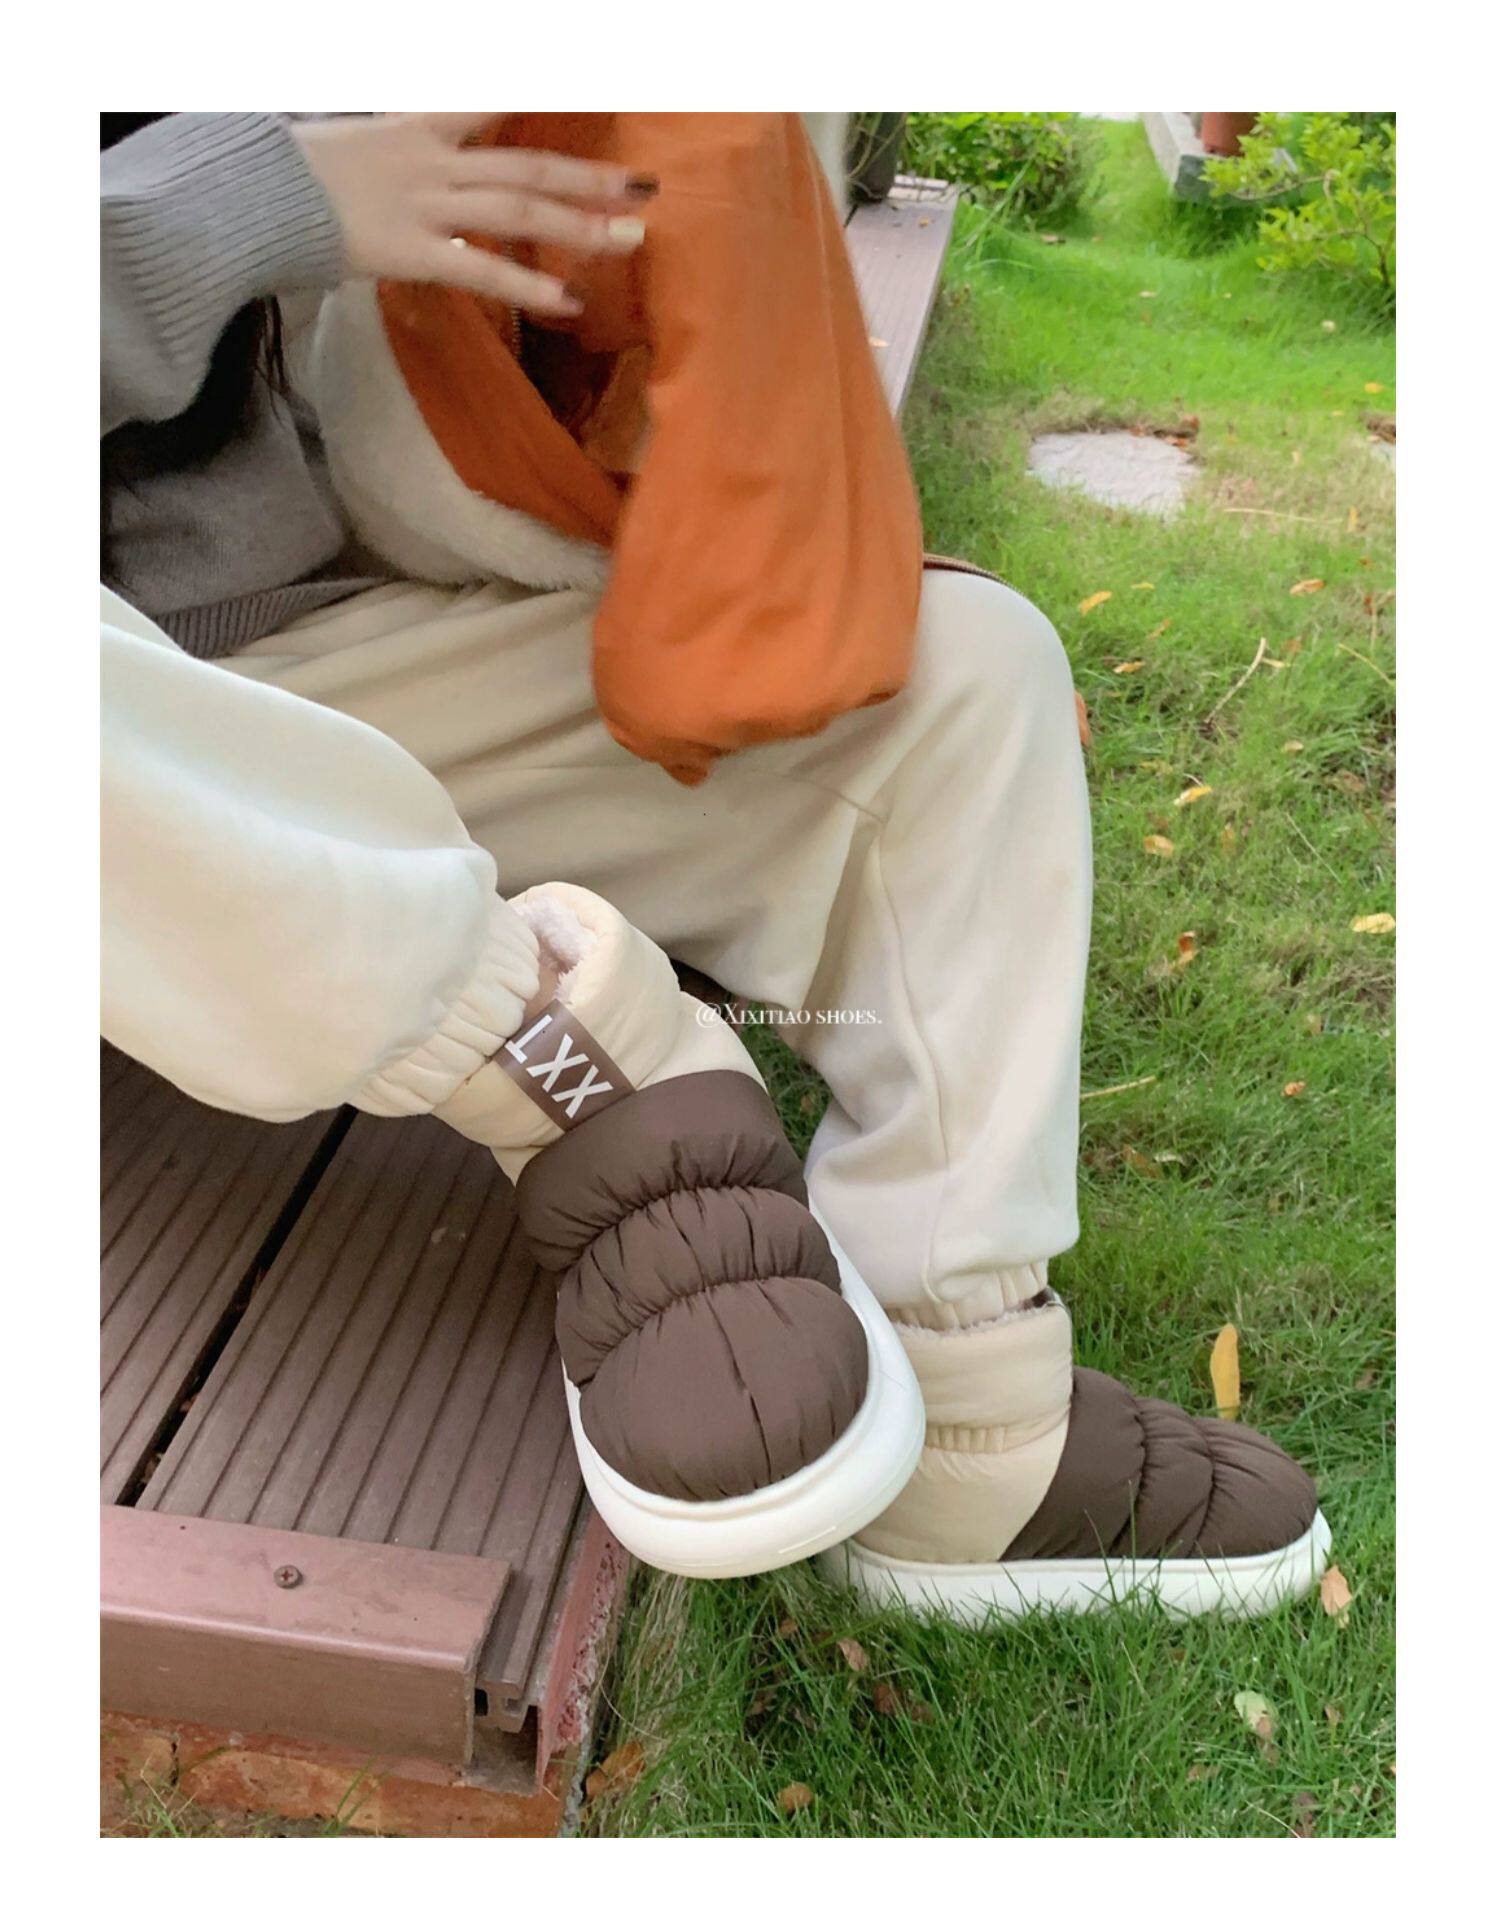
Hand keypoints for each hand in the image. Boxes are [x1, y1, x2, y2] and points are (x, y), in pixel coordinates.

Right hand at [293, 113, 652, 316]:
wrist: (252, 194)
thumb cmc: (296, 174)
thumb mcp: (361, 142)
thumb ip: (408, 149)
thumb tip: (433, 161)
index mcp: (420, 126)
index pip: (494, 103)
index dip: (545, 98)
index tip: (597, 95)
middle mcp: (433, 160)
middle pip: (527, 167)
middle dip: (590, 179)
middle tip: (644, 188)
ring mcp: (426, 205)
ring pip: (518, 213)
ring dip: (578, 227)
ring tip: (629, 239)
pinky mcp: (412, 252)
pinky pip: (482, 270)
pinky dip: (529, 288)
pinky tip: (570, 301)